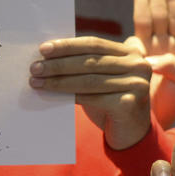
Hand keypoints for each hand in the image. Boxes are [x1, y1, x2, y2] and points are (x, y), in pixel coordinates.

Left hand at [29, 37, 151, 149]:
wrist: (131, 131)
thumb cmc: (112, 99)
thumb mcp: (103, 77)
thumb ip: (87, 63)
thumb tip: (48, 55)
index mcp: (132, 53)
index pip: (95, 44)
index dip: (68, 46)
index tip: (43, 50)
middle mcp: (139, 66)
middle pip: (91, 61)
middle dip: (59, 64)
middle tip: (35, 68)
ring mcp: (138, 85)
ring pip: (90, 80)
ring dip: (59, 81)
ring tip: (37, 82)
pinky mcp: (130, 103)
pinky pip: (93, 98)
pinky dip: (71, 96)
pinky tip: (55, 96)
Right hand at [131, 0, 174, 128]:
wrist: (151, 126)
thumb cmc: (171, 109)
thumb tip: (159, 57)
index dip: (172, 2)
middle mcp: (162, 49)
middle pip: (159, 14)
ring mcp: (146, 52)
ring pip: (146, 20)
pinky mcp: (130, 58)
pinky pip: (132, 32)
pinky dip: (131, 17)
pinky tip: (131, 3)